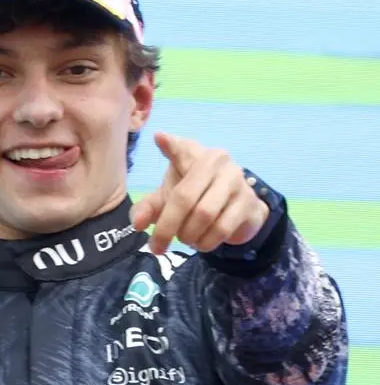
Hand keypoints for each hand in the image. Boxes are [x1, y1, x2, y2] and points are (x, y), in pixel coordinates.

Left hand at [130, 132, 269, 255]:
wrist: (238, 212)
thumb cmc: (196, 197)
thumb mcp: (168, 199)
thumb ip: (148, 208)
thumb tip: (137, 224)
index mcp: (195, 154)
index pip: (181, 150)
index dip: (171, 146)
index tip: (160, 138)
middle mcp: (218, 161)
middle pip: (185, 198)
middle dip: (166, 227)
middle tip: (156, 246)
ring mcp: (236, 181)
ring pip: (204, 216)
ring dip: (188, 236)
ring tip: (185, 239)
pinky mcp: (248, 202)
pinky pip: (222, 228)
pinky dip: (205, 242)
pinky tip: (201, 242)